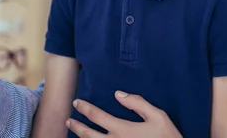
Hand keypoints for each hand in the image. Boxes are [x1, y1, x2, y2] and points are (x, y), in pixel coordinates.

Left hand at [66, 91, 181, 137]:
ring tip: (73, 132)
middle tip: (69, 119)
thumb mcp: (158, 116)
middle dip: (76, 126)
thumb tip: (119, 94)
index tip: (76, 103)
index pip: (97, 116)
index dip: (84, 108)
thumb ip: (138, 103)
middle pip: (88, 135)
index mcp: (122, 129)